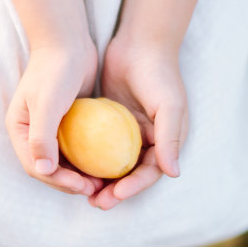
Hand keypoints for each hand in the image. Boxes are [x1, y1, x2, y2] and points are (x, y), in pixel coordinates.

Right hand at [5, 41, 103, 195]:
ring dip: (81, 175)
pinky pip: (78, 148)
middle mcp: (32, 133)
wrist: (68, 41)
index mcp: (19, 130)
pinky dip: (89, 159)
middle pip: (49, 169)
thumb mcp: (47, 103)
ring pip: (64, 161)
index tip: (82, 187)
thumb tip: (43, 170)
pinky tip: (107, 164)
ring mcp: (50, 128)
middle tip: (97, 190)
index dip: (58, 182)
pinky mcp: (68, 123)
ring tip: (103, 183)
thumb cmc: (54, 70)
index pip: (36, 167)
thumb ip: (42, 137)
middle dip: (70, 183)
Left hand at [89, 34, 188, 209]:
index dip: (133, 188)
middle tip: (96, 202)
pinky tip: (74, 167)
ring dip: (100, 180)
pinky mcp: (111, 124)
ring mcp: (129, 133)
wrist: (139, 44)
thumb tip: (172, 173)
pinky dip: (90, 159)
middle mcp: (149, 141)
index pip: (150, 173)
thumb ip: (170, 138)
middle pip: (130, 174)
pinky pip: (99, 147)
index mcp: (166, 142)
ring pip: (113, 164)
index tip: (114, 196)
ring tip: (83, 192)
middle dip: (115, 191)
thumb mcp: (170, 105)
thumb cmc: (159, 74)